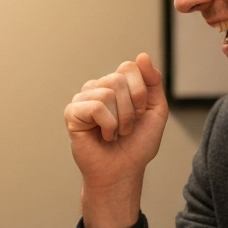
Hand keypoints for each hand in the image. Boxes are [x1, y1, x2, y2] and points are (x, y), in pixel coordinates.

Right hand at [64, 53, 168, 227]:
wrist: (124, 171)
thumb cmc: (137, 144)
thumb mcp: (155, 110)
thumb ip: (153, 82)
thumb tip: (141, 56)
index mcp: (116, 84)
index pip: (130, 67)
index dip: (141, 92)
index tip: (141, 113)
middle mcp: (98, 87)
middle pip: (119, 79)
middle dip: (132, 108)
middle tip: (127, 127)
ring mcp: (83, 99)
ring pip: (108, 92)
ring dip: (121, 120)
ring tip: (115, 133)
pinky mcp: (72, 113)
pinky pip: (96, 106)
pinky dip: (108, 125)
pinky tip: (103, 135)